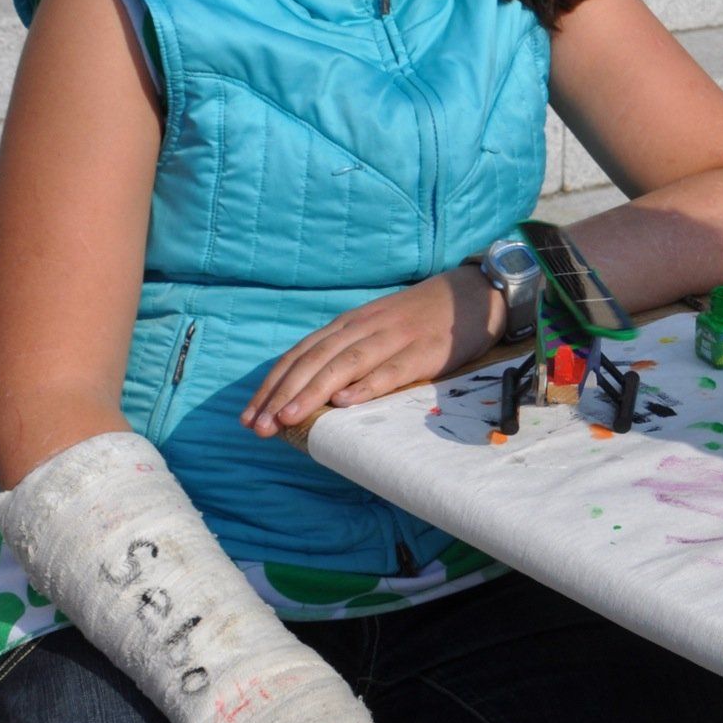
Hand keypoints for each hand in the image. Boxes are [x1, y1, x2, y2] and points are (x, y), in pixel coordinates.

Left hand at [244, 268, 500, 435]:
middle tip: (258, 427)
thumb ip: (347, 353)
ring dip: (312, 392)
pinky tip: (345, 403)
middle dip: (282, 394)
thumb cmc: (421, 319)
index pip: (300, 354)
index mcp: (349, 324)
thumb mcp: (377, 329)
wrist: (474, 294)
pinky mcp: (426, 352)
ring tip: (287, 419)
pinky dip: (367, 385)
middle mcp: (365, 328)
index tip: (248, 417)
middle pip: (315, 361)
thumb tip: (308, 391)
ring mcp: (395, 338)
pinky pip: (393, 370)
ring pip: (345, 365)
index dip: (272, 385)